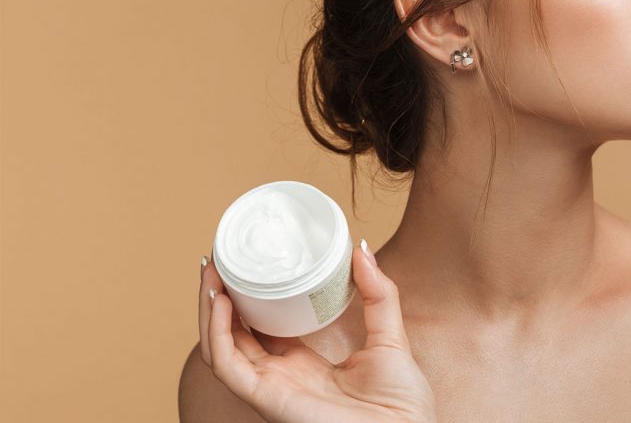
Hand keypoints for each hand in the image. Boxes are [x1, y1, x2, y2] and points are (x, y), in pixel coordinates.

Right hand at [197, 242, 437, 422]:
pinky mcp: (267, 398)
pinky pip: (228, 366)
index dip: (249, 299)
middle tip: (216, 259)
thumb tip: (362, 248)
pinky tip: (223, 302)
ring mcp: (271, 387)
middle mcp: (280, 376)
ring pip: (221, 347)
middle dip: (221, 297)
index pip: (263, 328)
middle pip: (234, 334)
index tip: (245, 264)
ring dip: (211, 309)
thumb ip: (378, 295)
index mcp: (304, 364)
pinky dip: (218, 334)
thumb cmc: (400, 402)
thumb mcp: (390, 335)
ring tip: (211, 272)